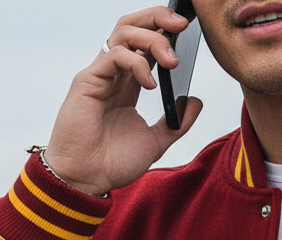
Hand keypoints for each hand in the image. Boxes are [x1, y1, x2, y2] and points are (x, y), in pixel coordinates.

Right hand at [43, 7, 203, 195]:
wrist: (86, 180)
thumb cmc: (111, 163)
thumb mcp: (155, 142)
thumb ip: (177, 122)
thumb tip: (196, 101)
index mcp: (128, 84)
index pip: (145, 43)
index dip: (164, 31)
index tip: (187, 32)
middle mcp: (113, 74)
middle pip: (132, 27)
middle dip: (157, 18)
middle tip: (181, 25)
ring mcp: (100, 75)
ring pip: (122, 33)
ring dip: (152, 39)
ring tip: (172, 61)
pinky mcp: (88, 81)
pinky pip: (113, 56)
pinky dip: (136, 63)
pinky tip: (150, 83)